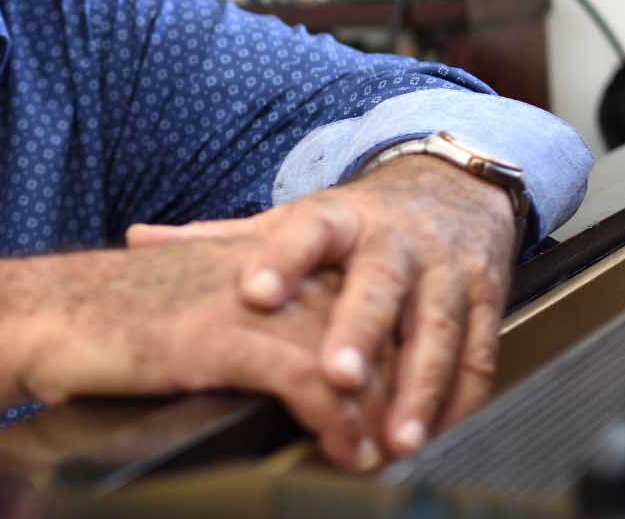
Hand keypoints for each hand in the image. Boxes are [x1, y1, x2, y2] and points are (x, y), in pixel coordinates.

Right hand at [0, 241, 392, 470]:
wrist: (37, 314)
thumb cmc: (93, 322)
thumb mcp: (173, 313)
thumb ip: (220, 323)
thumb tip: (251, 360)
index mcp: (243, 261)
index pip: (335, 289)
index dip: (376, 338)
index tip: (401, 382)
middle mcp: (254, 273)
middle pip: (354, 314)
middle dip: (395, 372)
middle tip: (420, 420)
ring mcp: (239, 303)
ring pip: (343, 346)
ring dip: (380, 404)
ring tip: (399, 449)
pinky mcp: (219, 339)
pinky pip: (303, 378)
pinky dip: (336, 420)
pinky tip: (350, 452)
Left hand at [126, 154, 516, 457]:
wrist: (448, 187)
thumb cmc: (353, 223)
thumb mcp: (292, 221)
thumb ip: (222, 240)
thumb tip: (139, 241)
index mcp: (337, 216)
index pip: (304, 231)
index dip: (279, 258)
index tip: (254, 291)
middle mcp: (394, 240)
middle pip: (378, 283)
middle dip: (358, 330)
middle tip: (335, 375)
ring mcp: (445, 270)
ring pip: (436, 328)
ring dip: (417, 385)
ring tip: (394, 436)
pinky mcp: (486, 300)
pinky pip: (477, 355)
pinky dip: (460, 401)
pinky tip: (435, 436)